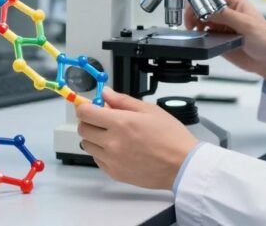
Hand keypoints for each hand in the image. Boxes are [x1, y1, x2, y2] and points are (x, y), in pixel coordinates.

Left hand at [76, 88, 198, 189]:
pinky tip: (117, 148)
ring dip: (94, 137)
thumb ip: (122, 100)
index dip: (85, 106)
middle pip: (83, 129)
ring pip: (87, 145)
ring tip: (112, 134)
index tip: (90, 105)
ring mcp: (112, 160)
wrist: (182, 165)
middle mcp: (112, 142)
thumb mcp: (149, 110)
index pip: (85, 113)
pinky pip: (97, 159)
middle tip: (102, 118)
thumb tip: (106, 93)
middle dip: (89, 120)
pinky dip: (101, 152)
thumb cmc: (171, 137)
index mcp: (120, 123)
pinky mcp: (115, 173)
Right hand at [184, 0, 265, 82]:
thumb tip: (209, 10)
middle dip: (195, 14)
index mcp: (235, 2)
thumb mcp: (247, 25)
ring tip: (197, 31)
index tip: (195, 11)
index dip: (201, 2)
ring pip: (201, 22)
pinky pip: (204, 36)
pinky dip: (200, 37)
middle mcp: (227, 13)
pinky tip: (202, 39)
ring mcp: (222, 26)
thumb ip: (227, 16)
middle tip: (191, 23)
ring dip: (196, 26)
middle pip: (203, 8)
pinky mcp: (219, 39)